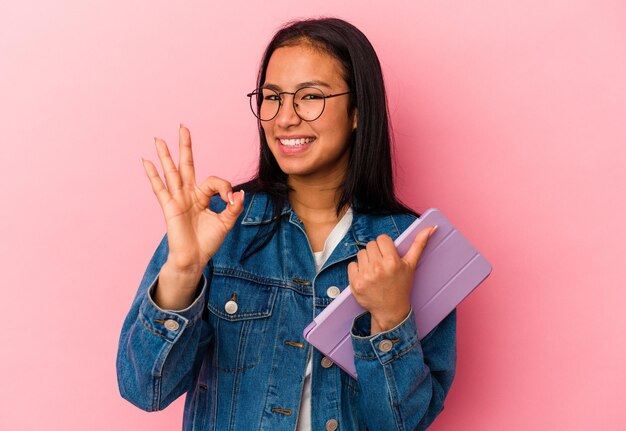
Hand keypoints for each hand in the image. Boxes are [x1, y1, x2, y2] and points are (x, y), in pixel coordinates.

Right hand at [141, 124, 244, 277]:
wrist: (195, 258)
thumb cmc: (208, 241)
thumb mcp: (226, 223)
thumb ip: (233, 208)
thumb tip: (239, 194)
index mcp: (202, 196)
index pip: (214, 181)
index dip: (225, 187)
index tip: (231, 200)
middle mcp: (188, 194)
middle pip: (186, 164)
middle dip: (185, 146)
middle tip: (183, 126)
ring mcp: (178, 199)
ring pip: (171, 172)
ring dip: (165, 155)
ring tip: (158, 139)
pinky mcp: (170, 207)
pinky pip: (160, 188)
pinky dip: (153, 175)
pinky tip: (146, 161)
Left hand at [347, 226, 436, 333]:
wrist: (391, 310)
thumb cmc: (401, 286)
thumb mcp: (411, 265)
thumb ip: (419, 244)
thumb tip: (431, 227)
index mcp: (392, 261)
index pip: (382, 238)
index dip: (385, 246)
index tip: (388, 255)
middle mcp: (378, 267)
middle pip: (371, 245)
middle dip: (376, 252)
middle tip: (382, 264)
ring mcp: (365, 275)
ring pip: (361, 253)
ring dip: (367, 260)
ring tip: (375, 271)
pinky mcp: (355, 283)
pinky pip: (352, 265)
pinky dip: (357, 270)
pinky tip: (366, 277)